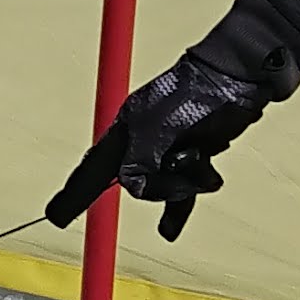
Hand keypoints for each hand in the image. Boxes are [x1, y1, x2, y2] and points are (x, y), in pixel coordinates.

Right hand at [48, 44, 282, 240]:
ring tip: (205, 174)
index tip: (55, 217)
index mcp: (127, 126)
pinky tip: (175, 225)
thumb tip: (131, 185)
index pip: (93, 167)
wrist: (244, 74)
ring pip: (162, 187)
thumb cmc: (197, 93)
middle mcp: (144, 138)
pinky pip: (183, 189)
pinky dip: (184, 202)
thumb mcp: (158, 128)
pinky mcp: (195, 152)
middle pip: (134, 181)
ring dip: (182, 190)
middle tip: (187, 171)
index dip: (75, 193)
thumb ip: (138, 161)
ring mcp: (170, 146)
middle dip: (161, 186)